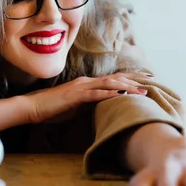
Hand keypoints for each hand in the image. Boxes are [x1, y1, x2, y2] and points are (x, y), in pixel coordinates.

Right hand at [25, 73, 149, 123]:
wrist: (33, 107)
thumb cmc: (52, 108)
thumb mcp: (75, 106)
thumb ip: (88, 104)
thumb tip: (101, 108)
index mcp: (87, 83)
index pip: (113, 78)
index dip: (130, 78)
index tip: (146, 80)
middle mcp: (87, 81)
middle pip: (116, 77)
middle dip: (135, 79)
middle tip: (153, 80)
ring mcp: (81, 87)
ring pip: (109, 84)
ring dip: (127, 87)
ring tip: (142, 92)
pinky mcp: (76, 96)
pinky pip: (96, 94)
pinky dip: (110, 94)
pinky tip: (122, 96)